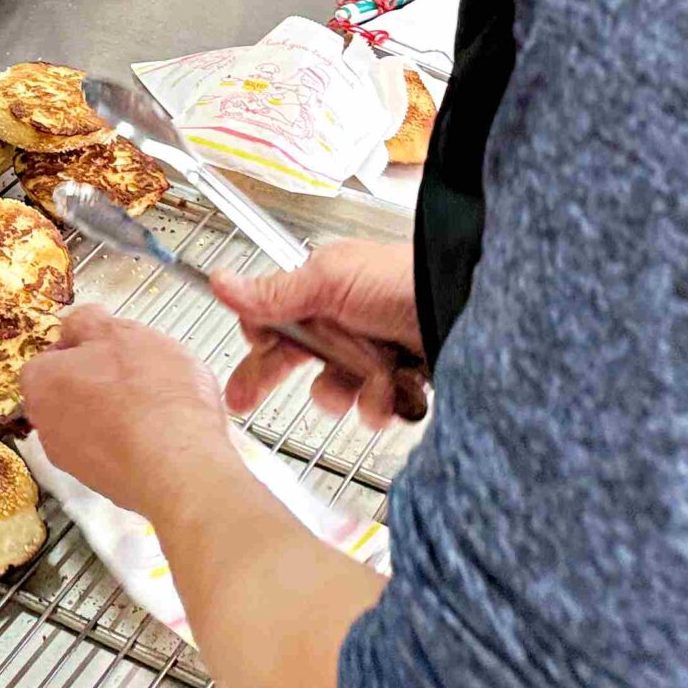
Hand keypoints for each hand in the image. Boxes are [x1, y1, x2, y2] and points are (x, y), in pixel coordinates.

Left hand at [21, 305, 231, 513]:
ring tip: (161, 403)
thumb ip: (88, 321)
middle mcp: (49, 428)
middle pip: (71, 395)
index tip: (108, 345)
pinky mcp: (110, 488)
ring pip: (97, 426)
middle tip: (138, 371)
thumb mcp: (117, 332)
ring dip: (123, 414)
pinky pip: (121, 455)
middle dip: (102, 382)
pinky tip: (168, 435)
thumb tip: (78, 321)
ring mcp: (78, 465)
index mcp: (42, 384)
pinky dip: (139, 443)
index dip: (80, 348)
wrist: (180, 467)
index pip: (49, 359)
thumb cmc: (148, 393)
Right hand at [210, 240, 424, 426]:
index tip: (252, 356)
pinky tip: (396, 391)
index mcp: (324, 291)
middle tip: (245, 399)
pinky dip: (384, 404)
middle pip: (298, 359)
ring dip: (347, 393)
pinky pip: (376, 407)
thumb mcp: (330, 281)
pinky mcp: (403, 379)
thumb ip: (274, 293)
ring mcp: (375, 351)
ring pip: (337, 390)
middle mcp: (347, 321)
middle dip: (277, 377)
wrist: (466, 309)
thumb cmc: (403, 280)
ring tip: (369, 384)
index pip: (274, 321)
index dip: (261, 342)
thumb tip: (221, 282)